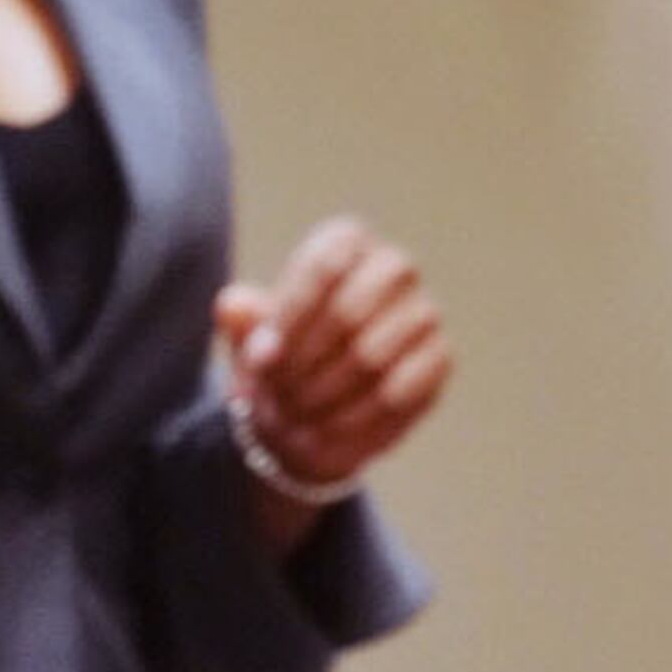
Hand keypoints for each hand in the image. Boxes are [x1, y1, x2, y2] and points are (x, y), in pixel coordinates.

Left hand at [216, 216, 452, 503]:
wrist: (318, 403)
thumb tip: (231, 306)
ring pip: (372, 356)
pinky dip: (355, 418)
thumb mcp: (251, 336)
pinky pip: (400, 390)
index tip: (260, 360)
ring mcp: (423, 311)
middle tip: (277, 397)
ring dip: (325, 394)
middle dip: (305, 363)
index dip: (288, 317)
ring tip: (295, 417)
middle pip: (348, 311)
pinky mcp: (440, 358)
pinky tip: (327, 431)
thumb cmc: (283, 354)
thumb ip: (241, 318)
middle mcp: (394, 267)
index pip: (322, 266)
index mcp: (346, 241)